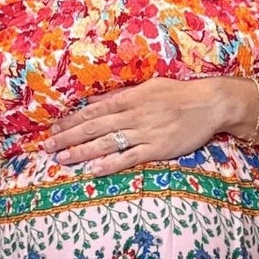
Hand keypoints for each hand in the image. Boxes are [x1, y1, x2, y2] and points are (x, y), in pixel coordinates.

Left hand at [38, 76, 243, 175]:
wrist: (211, 103)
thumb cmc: (181, 94)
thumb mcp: (150, 87)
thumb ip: (123, 96)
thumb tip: (98, 101)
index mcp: (131, 98)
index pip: (94, 110)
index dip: (72, 120)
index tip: (54, 127)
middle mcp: (134, 114)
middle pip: (93, 127)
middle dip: (68, 137)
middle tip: (47, 147)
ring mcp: (145, 132)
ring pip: (107, 143)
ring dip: (82, 152)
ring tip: (62, 160)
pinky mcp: (158, 148)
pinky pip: (130, 158)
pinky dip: (111, 164)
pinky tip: (94, 171)